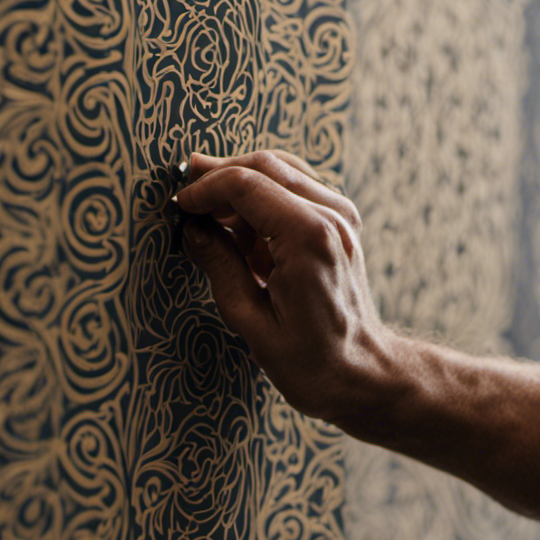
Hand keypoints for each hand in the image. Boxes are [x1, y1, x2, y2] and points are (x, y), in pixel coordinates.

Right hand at [175, 150, 398, 422]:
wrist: (361, 373)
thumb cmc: (309, 360)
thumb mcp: (249, 319)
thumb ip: (219, 264)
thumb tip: (192, 228)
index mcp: (307, 238)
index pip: (245, 184)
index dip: (204, 189)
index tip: (179, 206)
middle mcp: (331, 217)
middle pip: (266, 166)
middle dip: (220, 176)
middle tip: (186, 196)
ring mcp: (342, 218)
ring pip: (284, 171)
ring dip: (243, 184)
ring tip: (209, 212)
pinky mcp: (343, 226)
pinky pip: (299, 190)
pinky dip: (266, 196)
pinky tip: (241, 225)